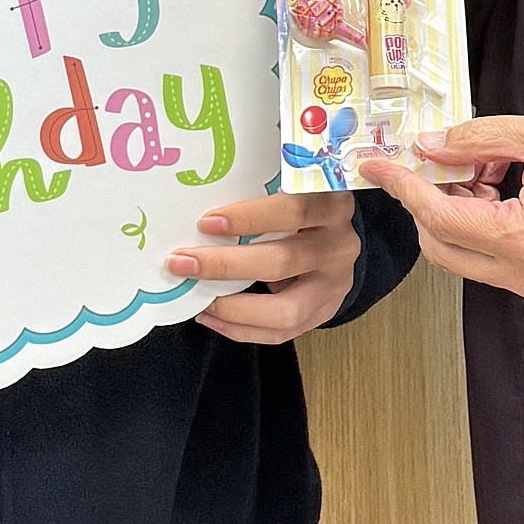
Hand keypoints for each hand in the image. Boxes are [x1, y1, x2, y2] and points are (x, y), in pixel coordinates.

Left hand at [164, 190, 360, 343]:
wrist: (339, 245)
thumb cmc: (305, 211)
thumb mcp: (297, 191)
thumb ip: (264, 193)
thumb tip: (200, 209)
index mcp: (333, 206)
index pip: (294, 210)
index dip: (250, 217)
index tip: (207, 223)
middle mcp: (339, 247)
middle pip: (283, 261)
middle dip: (226, 265)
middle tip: (184, 262)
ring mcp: (335, 286)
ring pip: (286, 308)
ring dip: (234, 307)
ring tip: (199, 299)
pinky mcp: (324, 314)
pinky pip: (282, 333)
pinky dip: (241, 329)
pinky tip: (211, 316)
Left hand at [357, 114, 523, 300]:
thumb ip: (482, 138)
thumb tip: (431, 143)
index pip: (438, 217)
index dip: (402, 185)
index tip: (375, 162)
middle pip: (442, 246)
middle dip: (429, 200)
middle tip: (440, 155)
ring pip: (466, 254)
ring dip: (457, 211)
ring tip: (484, 161)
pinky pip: (495, 257)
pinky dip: (483, 222)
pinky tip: (501, 182)